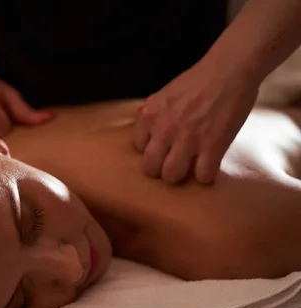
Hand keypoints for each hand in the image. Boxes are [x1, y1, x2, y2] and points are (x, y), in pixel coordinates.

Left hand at [133, 59, 259, 183]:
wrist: (229, 69)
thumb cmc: (197, 81)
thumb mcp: (163, 95)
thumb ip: (152, 115)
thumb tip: (144, 133)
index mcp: (149, 115)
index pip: (138, 148)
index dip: (152, 149)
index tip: (164, 146)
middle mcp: (164, 129)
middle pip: (150, 169)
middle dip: (161, 169)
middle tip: (173, 162)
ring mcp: (188, 139)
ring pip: (172, 176)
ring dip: (181, 175)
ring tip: (190, 166)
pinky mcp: (213, 145)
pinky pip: (202, 176)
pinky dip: (206, 175)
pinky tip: (209, 164)